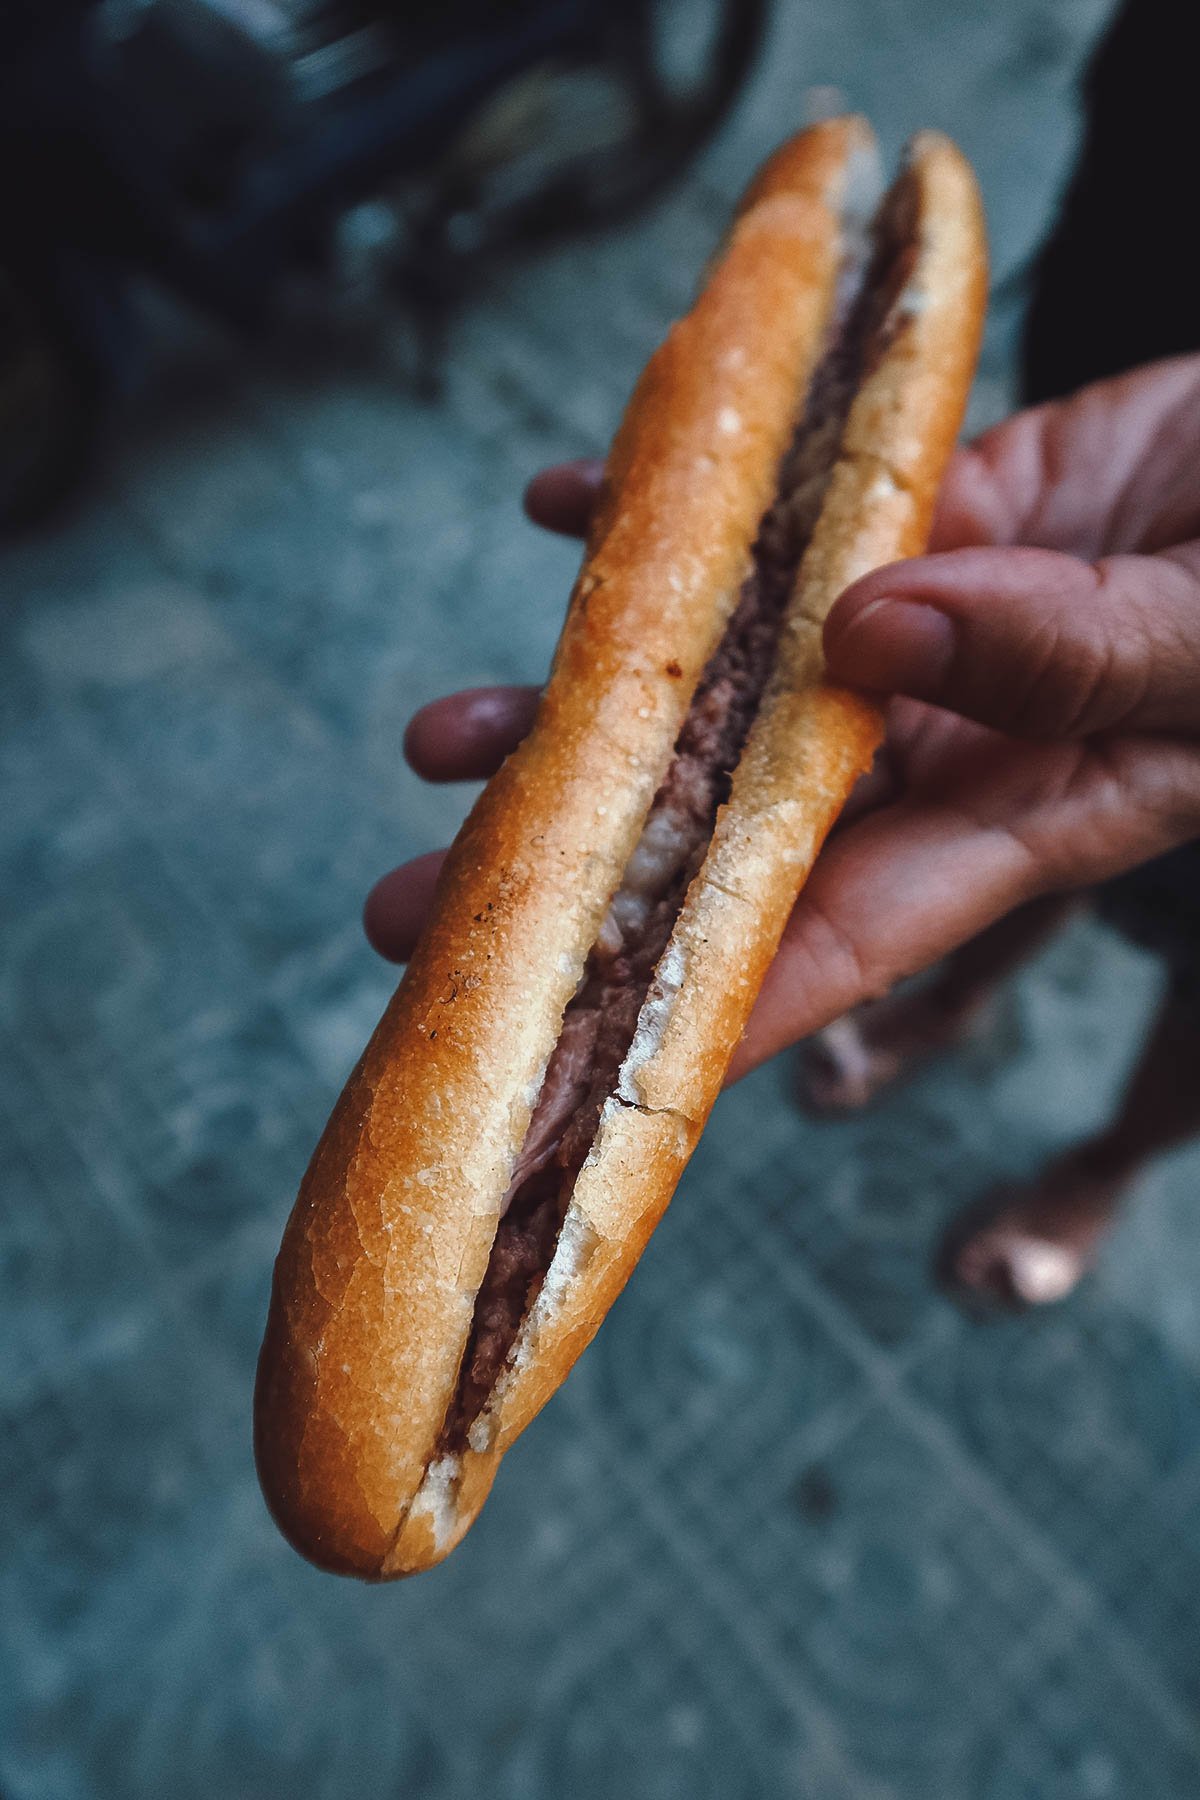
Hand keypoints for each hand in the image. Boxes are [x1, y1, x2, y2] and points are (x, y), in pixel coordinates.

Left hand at [365, 357, 1199, 1081]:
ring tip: (441, 736)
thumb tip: (861, 633)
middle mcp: (946, 747)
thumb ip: (1071, 656)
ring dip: (586, 702)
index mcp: (1024, 821)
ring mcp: (923, 629)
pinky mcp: (923, 508)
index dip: (687, 1007)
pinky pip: (779, 510)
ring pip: (727, 676)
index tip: (547, 1064)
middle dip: (578, 871)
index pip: (829, 937)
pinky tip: (566, 506)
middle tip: (413, 911)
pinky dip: (678, 503)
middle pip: (732, 823)